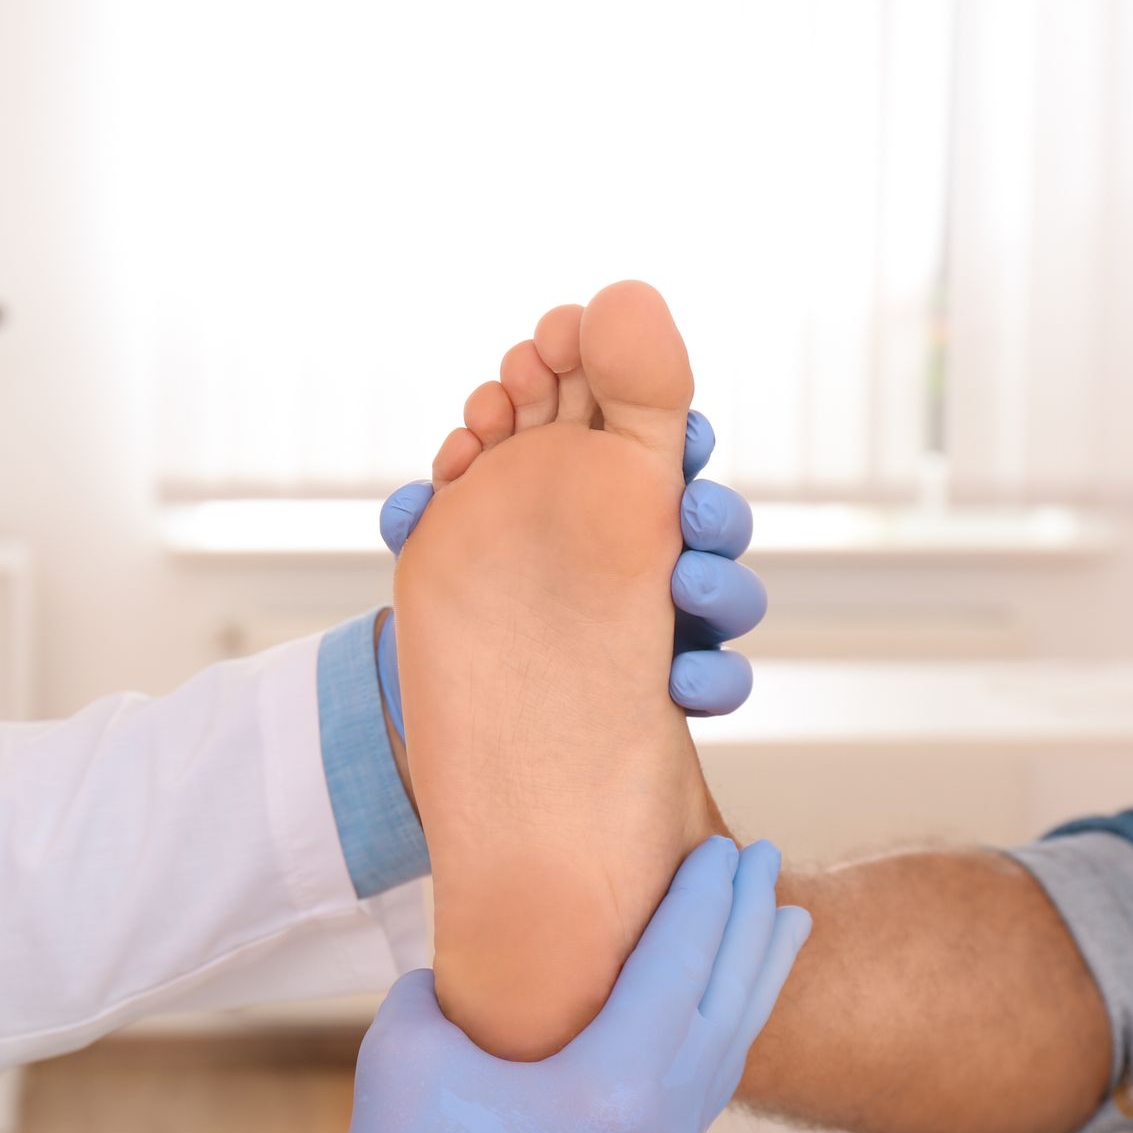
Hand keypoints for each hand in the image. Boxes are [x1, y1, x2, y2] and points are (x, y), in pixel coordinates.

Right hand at [345, 837, 809, 1132]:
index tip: (721, 844)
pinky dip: (726, 1029)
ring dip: (757, 975)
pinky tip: (720, 1015)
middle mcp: (659, 1126)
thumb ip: (433, 994)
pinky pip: (708, 1088)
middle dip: (750, 921)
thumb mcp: (402, 1060)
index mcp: (614, 1087)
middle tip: (766, 858)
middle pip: (728, 1002)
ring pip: (731, 1050)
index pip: (680, 964)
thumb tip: (451, 978)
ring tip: (784, 923)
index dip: (701, 895)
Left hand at [377, 410, 765, 728]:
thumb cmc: (476, 599)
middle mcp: (655, 554)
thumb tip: (406, 507)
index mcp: (610, 497)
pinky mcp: (678, 686)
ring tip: (689, 587)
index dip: (674, 437)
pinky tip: (682, 682)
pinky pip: (718, 679)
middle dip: (708, 509)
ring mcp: (674, 620)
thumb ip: (434, 524)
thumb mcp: (450, 553)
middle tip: (690, 510)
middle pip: (708, 518)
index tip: (675, 431)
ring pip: (727, 592)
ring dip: (719, 584)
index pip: (656, 455)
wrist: (474, 701)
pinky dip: (712, 677)